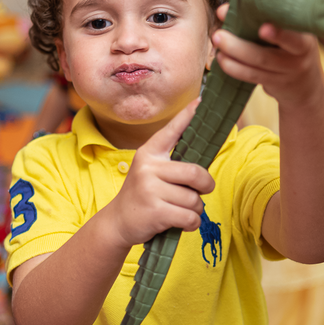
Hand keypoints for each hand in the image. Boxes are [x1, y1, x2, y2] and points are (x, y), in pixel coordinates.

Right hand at [106, 99, 214, 247]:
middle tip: (203, 191)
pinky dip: (191, 223)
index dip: (188, 116)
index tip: (201, 101)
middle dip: (206, 185)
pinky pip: (190, 217)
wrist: (118, 222)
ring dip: (195, 209)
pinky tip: (180, 222)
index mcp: (149, 153)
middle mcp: (148, 167)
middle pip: (195, 173)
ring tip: (180, 209)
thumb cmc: (144, 195)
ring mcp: (150, 189)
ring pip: (194, 200)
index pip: (172, 130)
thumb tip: (204, 162)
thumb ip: (173, 163)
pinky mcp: (155, 211)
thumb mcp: (151, 171)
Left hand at [212, 4, 323, 108]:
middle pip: (266, 56)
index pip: (294, 37)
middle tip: (218, 35)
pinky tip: (221, 59)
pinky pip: (252, 76)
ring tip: (216, 43)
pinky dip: (235, 67)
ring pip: (256, 66)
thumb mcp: (290, 30)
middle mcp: (298, 57)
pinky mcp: (275, 84)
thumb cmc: (292, 46)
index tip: (263, 28)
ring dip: (232, 55)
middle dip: (239, 46)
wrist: (306, 85)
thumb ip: (263, 17)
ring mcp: (287, 73)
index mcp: (304, 38)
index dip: (279, 34)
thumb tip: (225, 9)